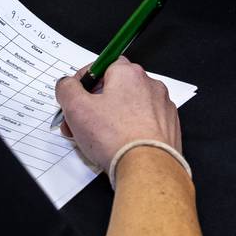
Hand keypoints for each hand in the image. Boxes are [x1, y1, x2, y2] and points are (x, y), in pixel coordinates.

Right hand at [56, 57, 180, 172]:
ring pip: (130, 108)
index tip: (76, 98)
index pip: (101, 66)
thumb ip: (67, 89)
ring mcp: (162, 107)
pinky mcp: (169, 129)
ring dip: (113, 119)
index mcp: (128, 73)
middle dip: (95, 104)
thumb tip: (66, 85)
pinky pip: (144, 124)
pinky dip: (132, 131)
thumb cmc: (117, 139)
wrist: (147, 170)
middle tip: (81, 124)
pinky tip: (120, 147)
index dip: (84, 82)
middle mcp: (149, 85)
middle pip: (115, 88)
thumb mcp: (76, 109)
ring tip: (99, 140)